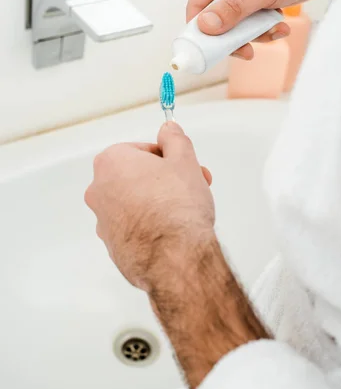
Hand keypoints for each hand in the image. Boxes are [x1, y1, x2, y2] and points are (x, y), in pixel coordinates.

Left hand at [85, 122, 270, 388]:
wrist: (176, 259)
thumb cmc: (178, 208)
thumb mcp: (184, 161)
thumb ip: (174, 139)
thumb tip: (168, 129)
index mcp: (111, 162)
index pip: (142, 150)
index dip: (168, 158)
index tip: (183, 167)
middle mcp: (99, 191)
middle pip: (137, 176)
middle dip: (165, 180)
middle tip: (192, 187)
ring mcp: (103, 222)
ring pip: (134, 203)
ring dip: (157, 202)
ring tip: (185, 212)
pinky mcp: (113, 247)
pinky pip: (134, 228)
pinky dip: (150, 227)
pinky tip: (172, 232)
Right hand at [187, 0, 340, 58]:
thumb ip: (233, 9)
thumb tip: (206, 26)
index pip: (196, 6)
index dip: (201, 32)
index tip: (211, 52)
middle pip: (215, 21)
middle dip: (235, 35)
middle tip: (249, 49)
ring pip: (233, 27)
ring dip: (254, 34)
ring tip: (275, 28)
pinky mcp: (252, 1)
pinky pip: (248, 25)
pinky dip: (263, 29)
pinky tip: (280, 24)